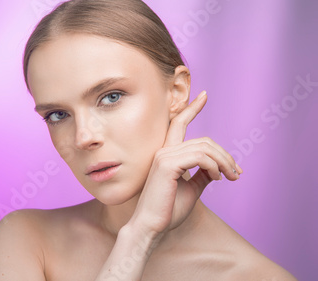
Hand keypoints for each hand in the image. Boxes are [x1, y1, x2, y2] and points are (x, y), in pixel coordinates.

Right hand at [128, 91, 242, 234]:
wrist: (152, 226)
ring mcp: (164, 156)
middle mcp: (163, 151)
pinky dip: (214, 167)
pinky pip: (200, 158)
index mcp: (166, 154)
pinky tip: (218, 179)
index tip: (204, 95)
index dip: (191, 108)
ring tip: (230, 177)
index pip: (178, 124)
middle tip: (236, 172)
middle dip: (225, 155)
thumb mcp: (190, 190)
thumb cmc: (167, 210)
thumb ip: (201, 176)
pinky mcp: (167, 165)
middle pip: (204, 141)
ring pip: (205, 148)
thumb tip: (216, 169)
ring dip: (224, 162)